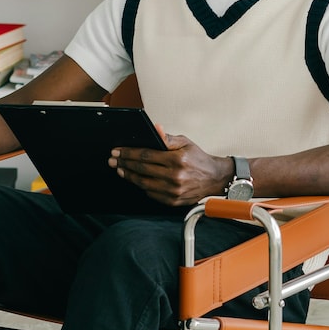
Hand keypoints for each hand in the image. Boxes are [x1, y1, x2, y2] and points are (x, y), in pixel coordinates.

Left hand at [109, 130, 231, 206]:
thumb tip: (155, 128)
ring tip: (121, 169)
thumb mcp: (185, 142)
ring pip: (143, 183)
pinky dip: (141, 186)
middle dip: (124, 163)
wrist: (214, 179)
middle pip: (141, 169)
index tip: (117, 151)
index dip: (128, 153)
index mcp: (177, 160)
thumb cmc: (198, 159)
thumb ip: (167, 137)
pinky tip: (136, 179)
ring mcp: (173, 191)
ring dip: (129, 176)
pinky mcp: (172, 201)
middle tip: (113, 160)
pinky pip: (151, 194)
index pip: (145, 155)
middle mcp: (175, 176)